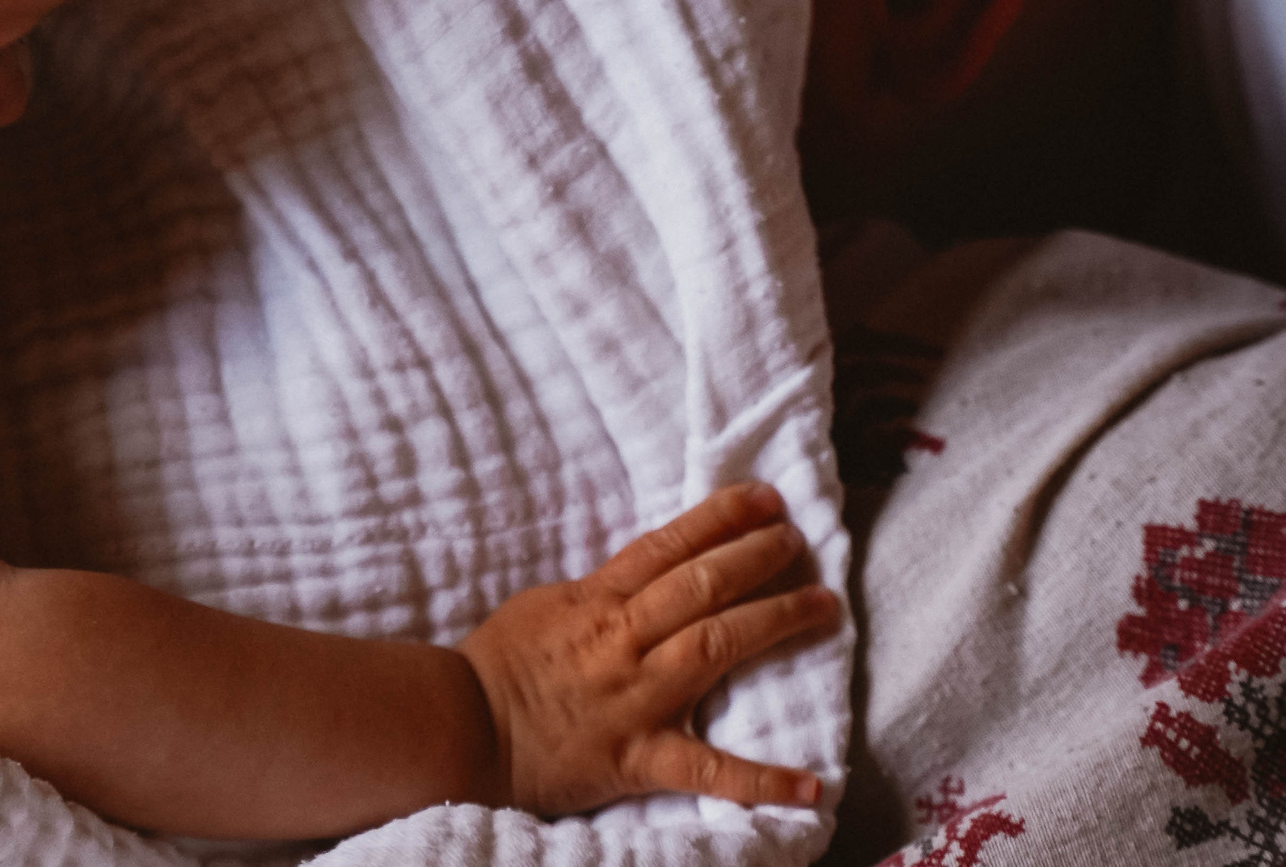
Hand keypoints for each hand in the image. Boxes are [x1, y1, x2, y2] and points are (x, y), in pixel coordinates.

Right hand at [457, 481, 838, 812]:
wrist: (462, 728)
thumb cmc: (499, 664)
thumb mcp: (546, 605)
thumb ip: (600, 593)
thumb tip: (646, 575)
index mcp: (597, 599)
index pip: (669, 546)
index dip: (720, 517)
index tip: (763, 499)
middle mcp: (624, 640)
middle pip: (701, 586)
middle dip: (756, 557)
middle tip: (798, 541)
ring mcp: (636, 697)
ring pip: (715, 647)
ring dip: (774, 623)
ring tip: (823, 606)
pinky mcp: (637, 757)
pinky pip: (706, 770)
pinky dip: (761, 781)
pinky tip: (812, 787)